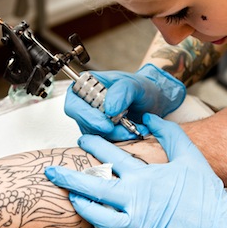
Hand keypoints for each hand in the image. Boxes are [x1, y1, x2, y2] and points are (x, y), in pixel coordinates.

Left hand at [45, 114, 226, 227]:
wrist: (221, 227)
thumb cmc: (205, 192)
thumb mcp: (190, 156)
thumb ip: (169, 133)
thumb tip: (150, 118)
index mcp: (145, 177)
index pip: (112, 157)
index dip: (94, 145)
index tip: (81, 139)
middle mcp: (136, 200)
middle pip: (94, 188)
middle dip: (68, 177)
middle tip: (51, 171)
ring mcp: (137, 225)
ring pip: (98, 217)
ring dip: (81, 207)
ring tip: (71, 199)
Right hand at [64, 64, 185, 140]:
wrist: (152, 102)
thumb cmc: (141, 88)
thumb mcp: (135, 84)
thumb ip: (122, 92)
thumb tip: (109, 109)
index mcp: (85, 86)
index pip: (74, 104)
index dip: (86, 116)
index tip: (106, 124)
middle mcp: (85, 105)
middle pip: (83, 124)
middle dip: (106, 130)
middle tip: (126, 129)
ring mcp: (92, 121)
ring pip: (95, 136)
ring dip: (117, 136)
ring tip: (134, 128)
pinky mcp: (100, 134)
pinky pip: (105, 143)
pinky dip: (120, 140)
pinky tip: (132, 132)